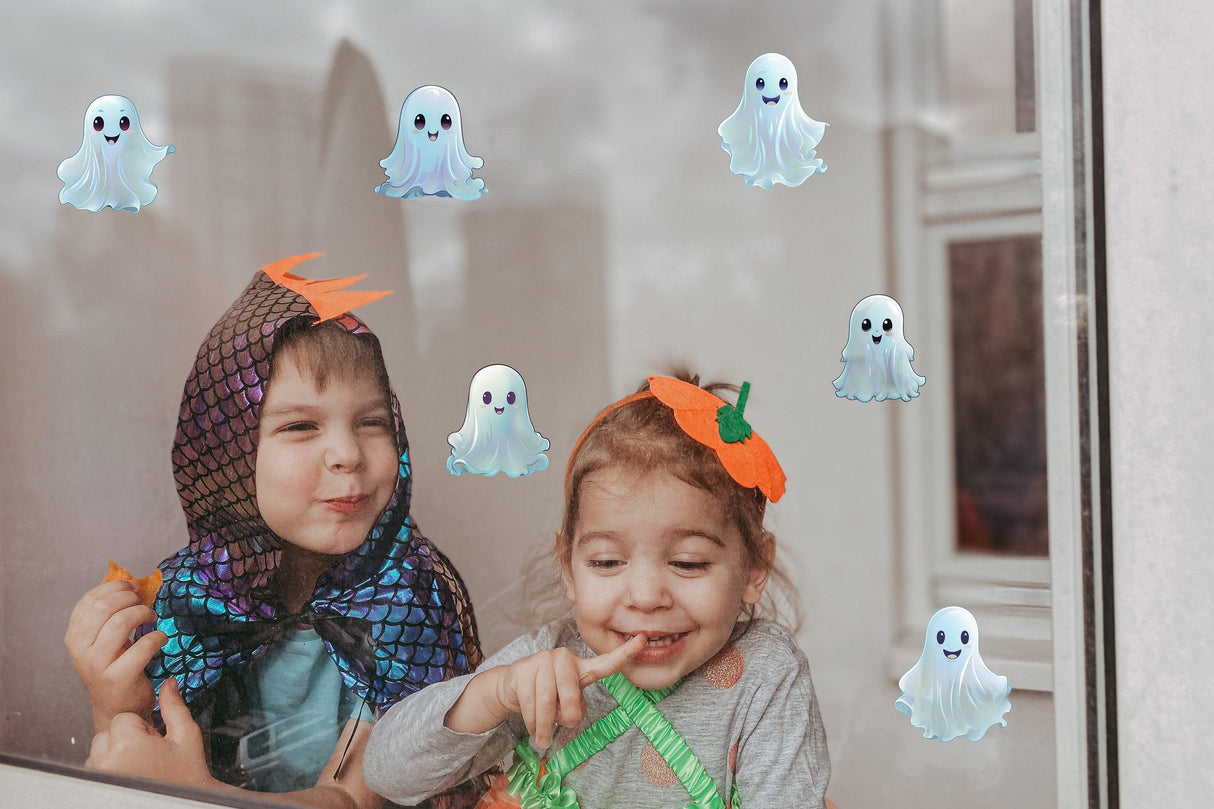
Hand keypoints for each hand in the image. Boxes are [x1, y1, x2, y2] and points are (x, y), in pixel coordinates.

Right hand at [65, 579, 166, 732]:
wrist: (116, 709)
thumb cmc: (114, 668)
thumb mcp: (104, 641)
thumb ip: (109, 615)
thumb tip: (129, 583)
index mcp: (74, 637)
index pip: (89, 601)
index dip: (114, 588)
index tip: (132, 587)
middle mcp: (80, 650)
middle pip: (103, 608)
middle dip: (129, 598)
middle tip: (144, 602)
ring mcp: (97, 665)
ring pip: (120, 623)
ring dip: (142, 613)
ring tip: (152, 617)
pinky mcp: (118, 678)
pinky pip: (142, 647)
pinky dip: (156, 637)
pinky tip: (161, 638)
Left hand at [86, 677, 212, 788]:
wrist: (185, 801)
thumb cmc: (186, 775)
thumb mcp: (186, 736)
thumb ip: (174, 707)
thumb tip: (168, 685)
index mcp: (128, 744)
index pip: (123, 718)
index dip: (142, 729)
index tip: (153, 742)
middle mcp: (107, 761)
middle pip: (108, 733)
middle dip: (126, 739)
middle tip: (147, 754)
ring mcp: (99, 776)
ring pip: (100, 750)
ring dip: (116, 753)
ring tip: (138, 766)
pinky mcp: (96, 786)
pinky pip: (95, 768)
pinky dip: (108, 768)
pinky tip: (129, 775)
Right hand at [495, 633, 646, 748]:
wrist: (512, 687)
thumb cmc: (546, 696)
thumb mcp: (564, 704)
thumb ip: (573, 708)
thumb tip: (571, 715)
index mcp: (581, 668)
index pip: (605, 663)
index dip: (625, 653)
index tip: (643, 640)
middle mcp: (564, 659)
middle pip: (569, 692)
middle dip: (565, 714)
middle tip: (563, 726)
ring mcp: (543, 660)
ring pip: (546, 700)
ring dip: (545, 725)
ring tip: (543, 739)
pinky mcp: (524, 668)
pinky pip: (529, 702)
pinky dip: (532, 722)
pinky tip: (532, 727)